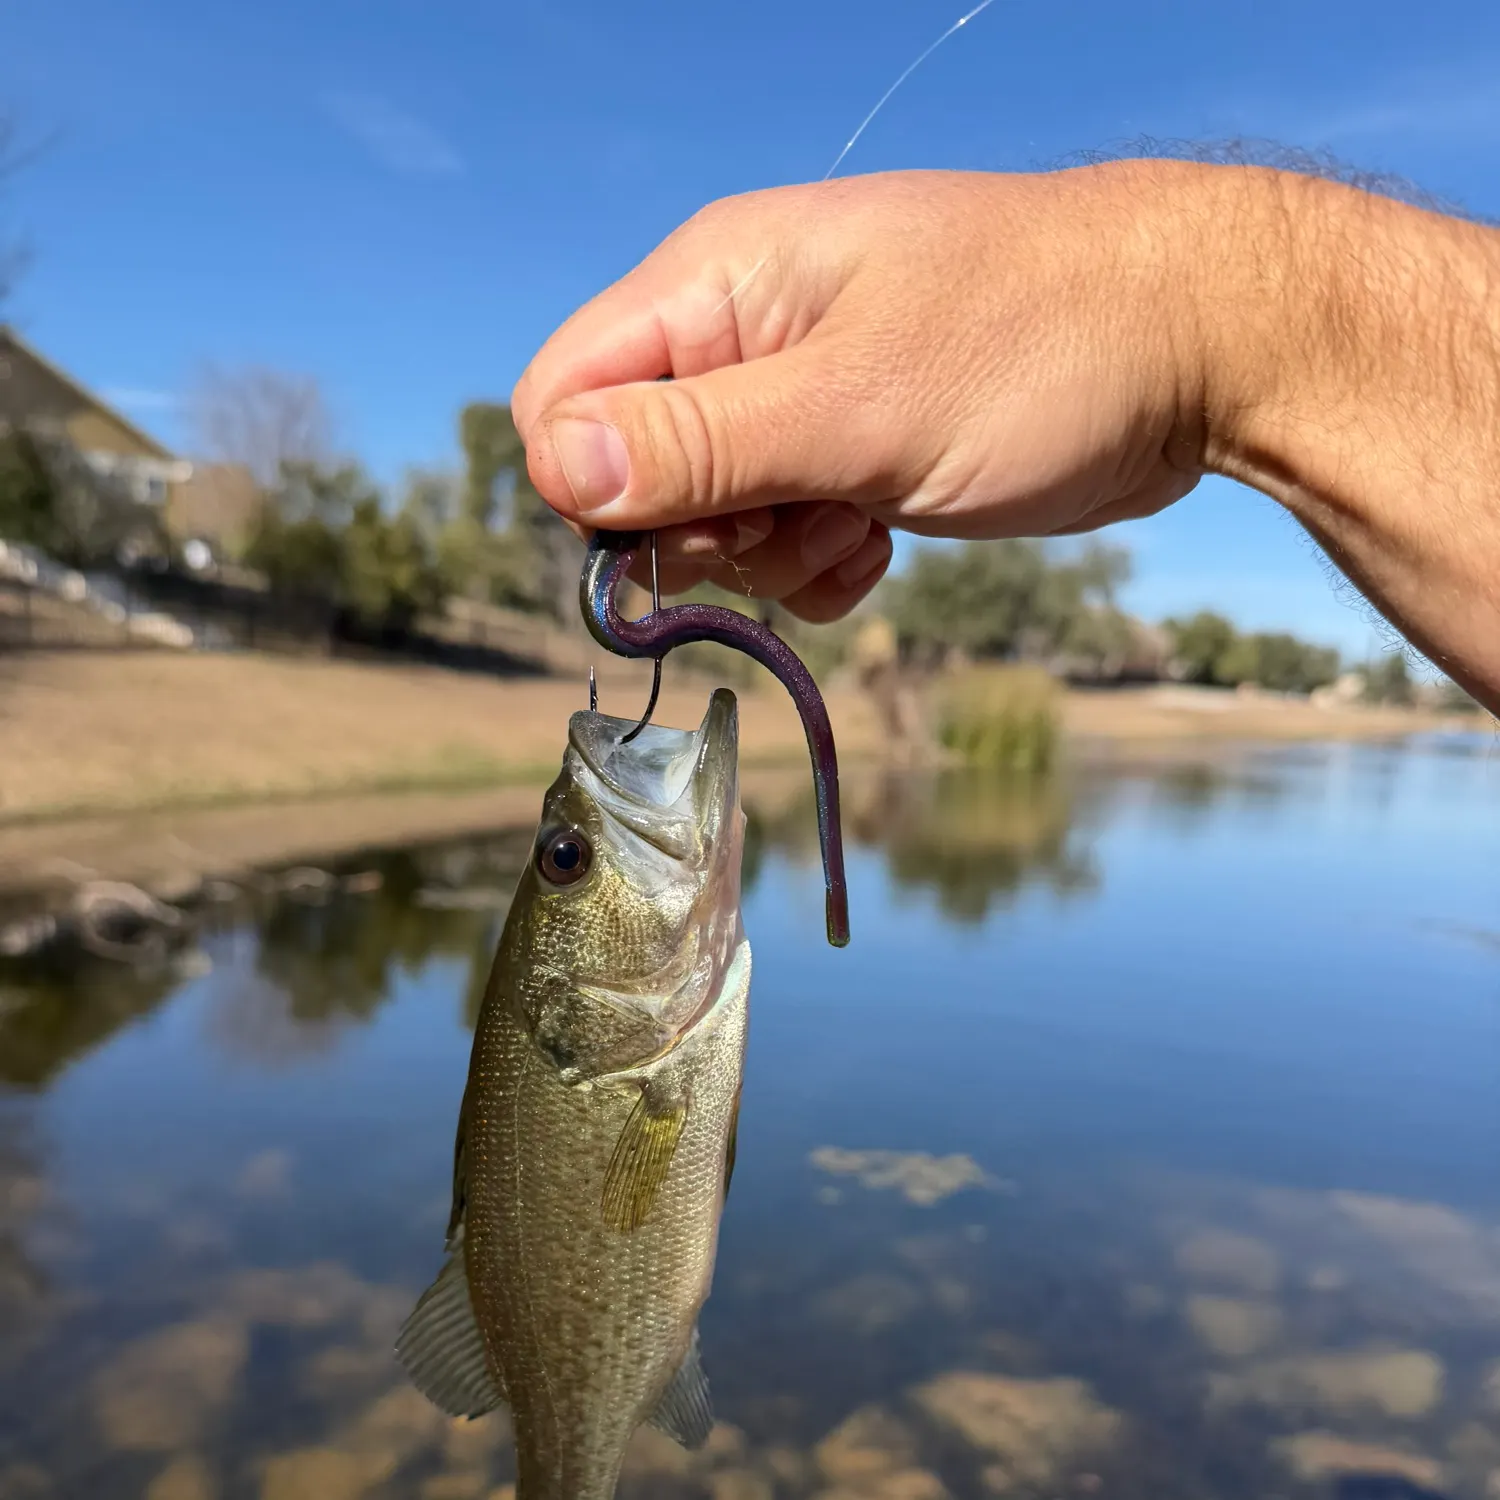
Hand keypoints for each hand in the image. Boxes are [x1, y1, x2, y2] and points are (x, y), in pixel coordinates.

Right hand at [512, 163, 1209, 620]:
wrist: (1192, 346)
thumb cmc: (1033, 348)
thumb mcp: (854, 407)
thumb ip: (699, 443)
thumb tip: (558, 468)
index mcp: (714, 288)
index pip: (566, 396)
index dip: (597, 486)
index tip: (685, 529)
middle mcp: (742, 338)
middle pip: (634, 471)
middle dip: (701, 530)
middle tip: (792, 521)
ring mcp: (801, 397)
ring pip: (714, 518)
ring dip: (772, 553)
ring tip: (860, 520)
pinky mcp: (855, 451)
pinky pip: (787, 535)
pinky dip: (822, 561)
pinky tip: (884, 538)